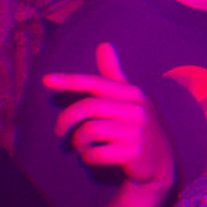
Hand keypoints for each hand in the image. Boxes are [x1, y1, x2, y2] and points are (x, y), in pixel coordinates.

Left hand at [44, 44, 174, 190]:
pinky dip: (88, 157)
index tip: (46, 80)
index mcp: (133, 94)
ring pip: (89, 130)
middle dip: (66, 119)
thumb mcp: (130, 98)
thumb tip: (104, 44)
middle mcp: (137, 110)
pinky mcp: (133, 153)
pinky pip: (95, 153)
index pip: (97, 83)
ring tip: (82, 145)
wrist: (160, 162)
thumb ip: (114, 74)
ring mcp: (136, 131)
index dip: (71, 81)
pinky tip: (94, 156)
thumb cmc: (138, 126)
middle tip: (59, 130)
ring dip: (78, 141)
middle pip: (89, 107)